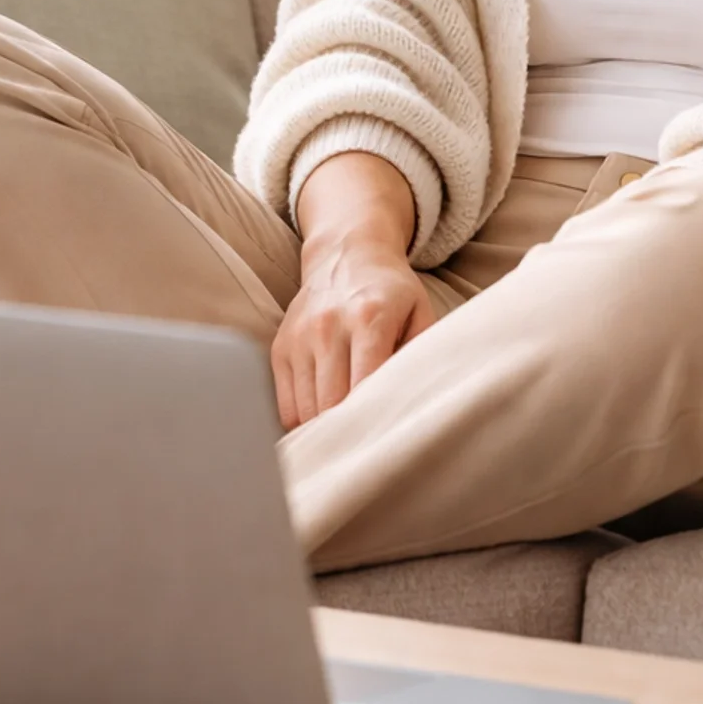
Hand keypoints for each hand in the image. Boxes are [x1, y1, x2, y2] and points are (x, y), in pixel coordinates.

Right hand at [271, 244, 437, 430]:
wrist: (346, 253)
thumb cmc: (390, 290)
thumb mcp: (419, 311)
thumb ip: (421, 353)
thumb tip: (416, 401)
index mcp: (368, 318)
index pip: (364, 385)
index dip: (373, 419)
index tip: (384, 439)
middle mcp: (328, 327)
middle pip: (330, 404)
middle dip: (348, 432)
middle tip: (366, 450)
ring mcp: (300, 338)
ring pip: (305, 409)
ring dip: (324, 430)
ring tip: (345, 439)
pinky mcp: (281, 347)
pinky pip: (285, 404)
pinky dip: (302, 421)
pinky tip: (322, 421)